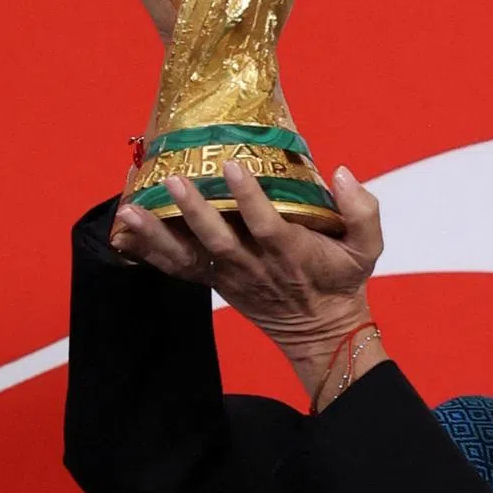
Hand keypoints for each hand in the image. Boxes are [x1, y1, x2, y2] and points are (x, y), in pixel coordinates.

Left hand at [111, 161, 383, 375]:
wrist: (323, 329)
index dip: (249, 196)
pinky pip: (177, 268)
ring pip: (189, 255)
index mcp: (290, 252)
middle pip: (218, 238)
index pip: (266, 222)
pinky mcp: (214, 280)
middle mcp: (253, 265)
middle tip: (174, 179)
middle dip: (194, 210)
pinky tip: (125, 231)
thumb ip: (362, 211)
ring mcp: (228, 275)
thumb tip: (343, 173)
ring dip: (157, 233)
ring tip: (130, 209)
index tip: (233, 164)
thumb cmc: (342, 280)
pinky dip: (149, 251)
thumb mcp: (368, 248)